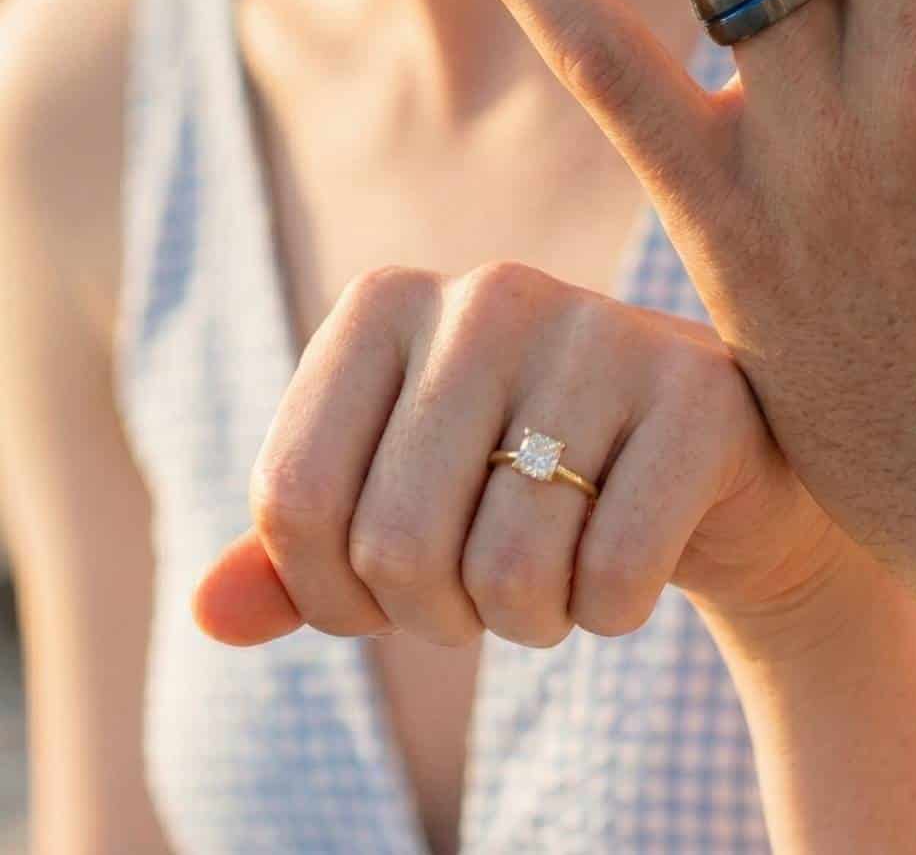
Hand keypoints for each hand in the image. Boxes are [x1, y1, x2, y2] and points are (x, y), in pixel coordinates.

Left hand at [192, 263, 834, 648]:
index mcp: (390, 302)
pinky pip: (613, 573)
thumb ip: (300, 553)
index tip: (383, 597)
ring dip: (529, 624)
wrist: (703, 468)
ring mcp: (602, 330)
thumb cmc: (528, 483)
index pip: (292, 499)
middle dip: (436, 617)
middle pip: (396, 546)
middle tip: (484, 598)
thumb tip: (210, 613)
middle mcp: (491, 293)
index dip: (329, 595)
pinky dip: (611, 614)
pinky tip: (630, 568)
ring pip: (508, 573)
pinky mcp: (696, 392)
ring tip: (557, 580)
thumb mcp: (401, 504)